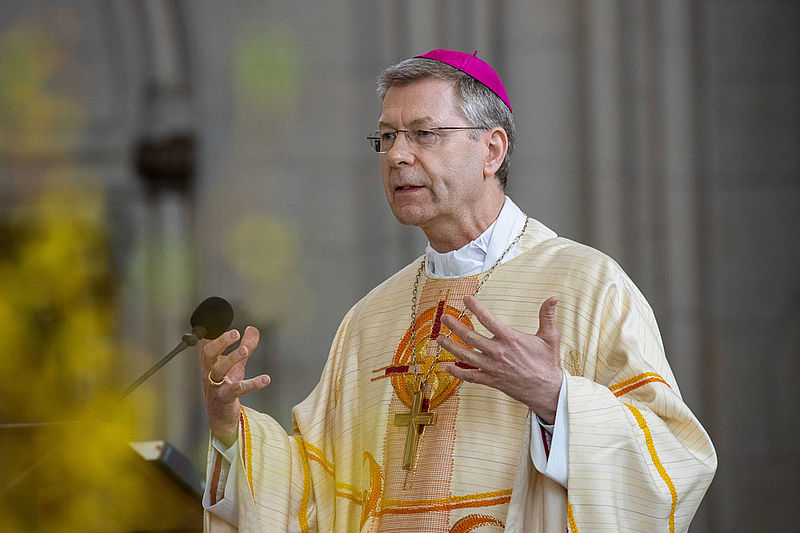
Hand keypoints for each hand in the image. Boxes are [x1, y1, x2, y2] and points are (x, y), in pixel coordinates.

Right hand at [200, 326, 270, 446]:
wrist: (219, 415)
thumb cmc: (224, 385)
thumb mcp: (236, 365)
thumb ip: (245, 346)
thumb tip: (252, 329)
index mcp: (210, 361)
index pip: (207, 343)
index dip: (211, 332)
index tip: (220, 321)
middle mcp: (209, 371)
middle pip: (209, 354)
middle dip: (221, 342)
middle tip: (235, 333)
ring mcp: (216, 385)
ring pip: (219, 370)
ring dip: (231, 358)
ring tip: (244, 350)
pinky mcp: (225, 397)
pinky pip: (238, 389)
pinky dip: (252, 384)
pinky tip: (265, 379)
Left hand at [437, 296, 562, 423]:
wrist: (548, 391)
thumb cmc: (548, 363)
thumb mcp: (550, 337)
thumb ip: (548, 316)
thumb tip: (554, 297)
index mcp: (510, 338)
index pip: (487, 319)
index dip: (475, 307)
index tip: (466, 299)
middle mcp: (498, 352)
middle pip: (470, 336)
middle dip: (454, 326)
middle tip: (444, 318)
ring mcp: (492, 367)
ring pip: (465, 355)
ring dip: (450, 346)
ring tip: (439, 339)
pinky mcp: (491, 381)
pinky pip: (470, 376)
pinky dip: (457, 372)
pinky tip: (447, 367)